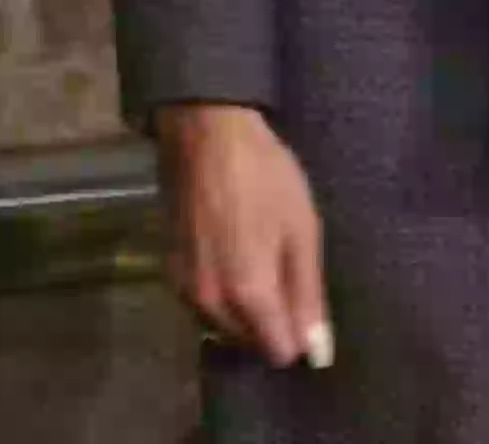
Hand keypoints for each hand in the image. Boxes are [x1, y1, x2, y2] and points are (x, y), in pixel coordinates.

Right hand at [155, 103, 332, 369]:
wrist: (205, 133)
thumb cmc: (264, 175)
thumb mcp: (302, 228)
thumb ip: (308, 295)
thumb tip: (317, 354)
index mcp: (248, 295)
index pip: (278, 351)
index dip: (299, 332)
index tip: (306, 297)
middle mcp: (210, 305)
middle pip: (250, 343)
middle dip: (272, 322)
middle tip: (285, 269)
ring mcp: (185, 290)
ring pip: (224, 327)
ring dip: (245, 311)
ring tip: (260, 258)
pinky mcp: (170, 272)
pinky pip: (203, 306)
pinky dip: (222, 295)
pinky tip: (234, 255)